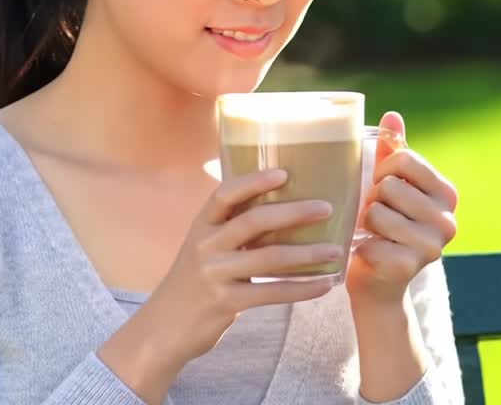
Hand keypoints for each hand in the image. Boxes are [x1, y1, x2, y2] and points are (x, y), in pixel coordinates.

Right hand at [144, 169, 341, 364]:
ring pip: (269, 258)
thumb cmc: (194, 281)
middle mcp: (205, 245)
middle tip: (327, 208)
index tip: (284, 172)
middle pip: (254, 221)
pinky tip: (324, 284)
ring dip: (307, 253)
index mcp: (202, 225)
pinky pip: (272, 292)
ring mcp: (214, 274)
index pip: (225, 194)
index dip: (253, 181)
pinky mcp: (226, 303)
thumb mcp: (204, 247)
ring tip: (336, 250)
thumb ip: (232, 228)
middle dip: (294, 212)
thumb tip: (282, 206)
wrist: (164, 327)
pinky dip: (302, 288)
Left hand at [345, 111, 458, 307]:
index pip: (404, 159)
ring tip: (374, 235)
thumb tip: (392, 115)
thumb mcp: (389, 185)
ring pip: (377, 212)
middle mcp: (448, 220)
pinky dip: (362, 247)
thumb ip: (392, 151)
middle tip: (377, 218)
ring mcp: (433, 246)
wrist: (377, 283)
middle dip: (372, 200)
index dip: (382, 171)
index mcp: (447, 193)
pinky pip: (371, 241)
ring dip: (366, 223)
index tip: (383, 189)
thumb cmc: (382, 226)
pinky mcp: (410, 267)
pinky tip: (372, 255)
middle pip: (389, 186)